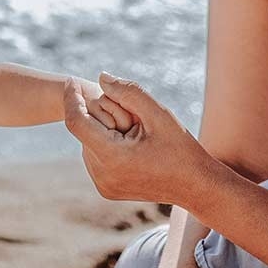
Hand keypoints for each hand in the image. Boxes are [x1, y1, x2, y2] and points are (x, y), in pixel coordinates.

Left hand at [61, 73, 222, 206]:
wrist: (196, 186)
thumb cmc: (181, 149)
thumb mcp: (159, 114)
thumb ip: (128, 92)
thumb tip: (101, 77)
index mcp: (112, 156)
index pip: (76, 121)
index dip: (71, 97)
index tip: (71, 80)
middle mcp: (101, 174)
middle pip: (86, 129)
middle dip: (105, 115)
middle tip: (136, 119)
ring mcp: (102, 184)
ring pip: (89, 142)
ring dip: (106, 130)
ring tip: (139, 136)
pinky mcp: (106, 189)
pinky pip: (96, 156)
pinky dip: (108, 144)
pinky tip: (133, 147)